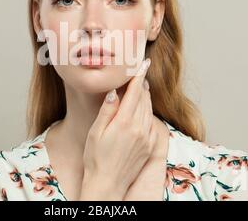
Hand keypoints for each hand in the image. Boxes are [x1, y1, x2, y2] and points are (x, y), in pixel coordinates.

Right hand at [79, 58, 156, 199]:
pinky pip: (152, 123)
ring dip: (146, 97)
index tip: (143, 62)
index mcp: (125, 122)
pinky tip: (143, 110)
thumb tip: (113, 92)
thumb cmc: (96, 158)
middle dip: (142, 84)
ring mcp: (147, 138)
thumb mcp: (96, 132)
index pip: (135, 92)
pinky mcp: (150, 146)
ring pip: (149, 109)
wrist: (107, 184)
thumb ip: (107, 110)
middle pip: (144, 98)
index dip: (138, 76)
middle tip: (140, 72)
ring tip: (142, 87)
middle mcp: (140, 128)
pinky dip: (148, 112)